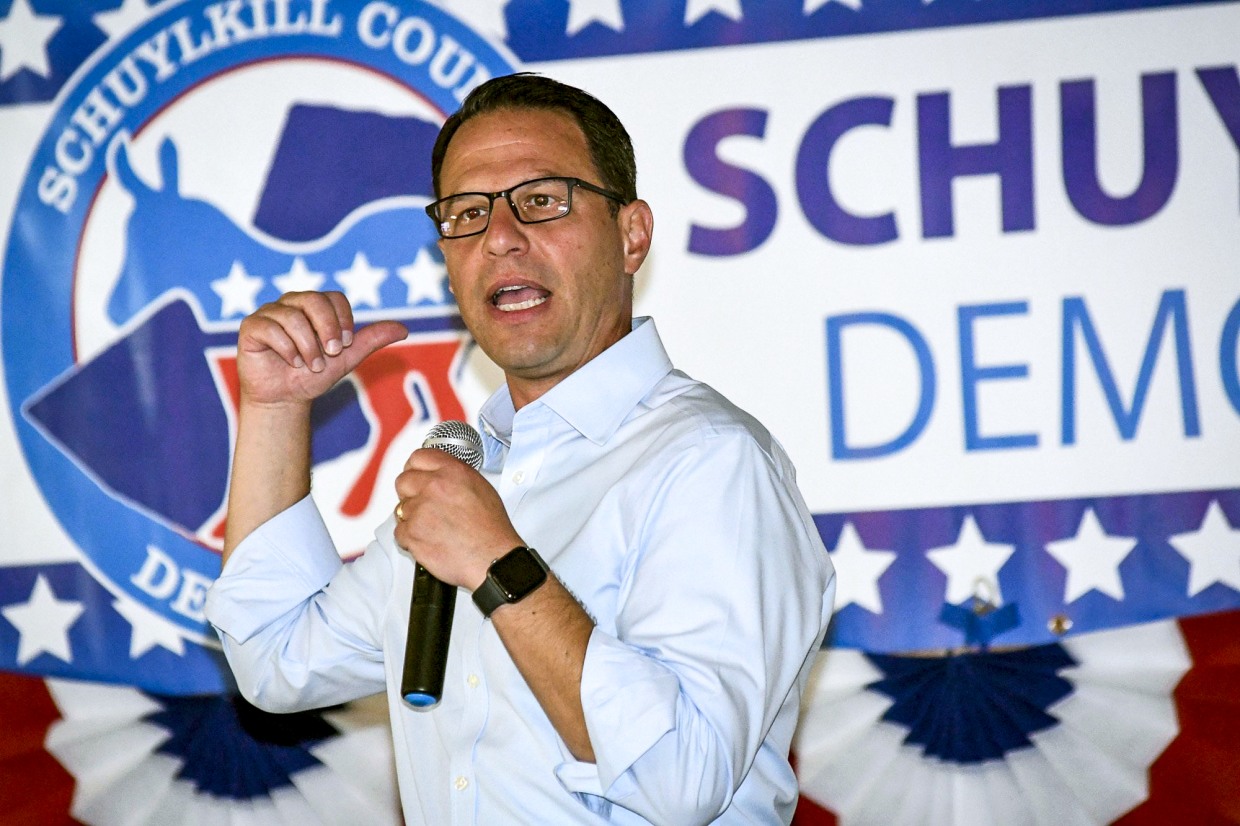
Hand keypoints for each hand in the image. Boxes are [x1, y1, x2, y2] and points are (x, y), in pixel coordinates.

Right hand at [235, 291, 407, 406]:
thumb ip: (371, 340)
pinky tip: (292, 362)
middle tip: (331, 353)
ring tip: (310, 365)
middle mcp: (292, 304)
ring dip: (307, 346)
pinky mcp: (251, 326)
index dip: (344, 320)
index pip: (335, 298)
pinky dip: (286, 348)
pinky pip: (270, 327)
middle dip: (327, 329)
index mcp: (316, 306)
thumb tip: (404, 329)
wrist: (285, 399)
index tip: (345, 345)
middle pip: (314, 300)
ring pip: (292, 316)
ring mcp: (270, 313)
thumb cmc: (314, 375)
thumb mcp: (347, 358)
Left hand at [393, 448, 521, 589]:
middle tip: (423, 506)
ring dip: (412, 518)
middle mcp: (434, 486)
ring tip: (433, 528)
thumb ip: (454, 475)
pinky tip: (429, 541)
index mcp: (452, 472)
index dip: (415, 468)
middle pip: (403, 481)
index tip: (416, 476)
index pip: (418, 457)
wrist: (492, 558)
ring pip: (401, 509)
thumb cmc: (491, 529)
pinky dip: (411, 539)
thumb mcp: (482, 488)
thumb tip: (438, 474)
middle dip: (410, 493)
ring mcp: (420, 510)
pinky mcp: (412, 533)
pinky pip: (399, 532)